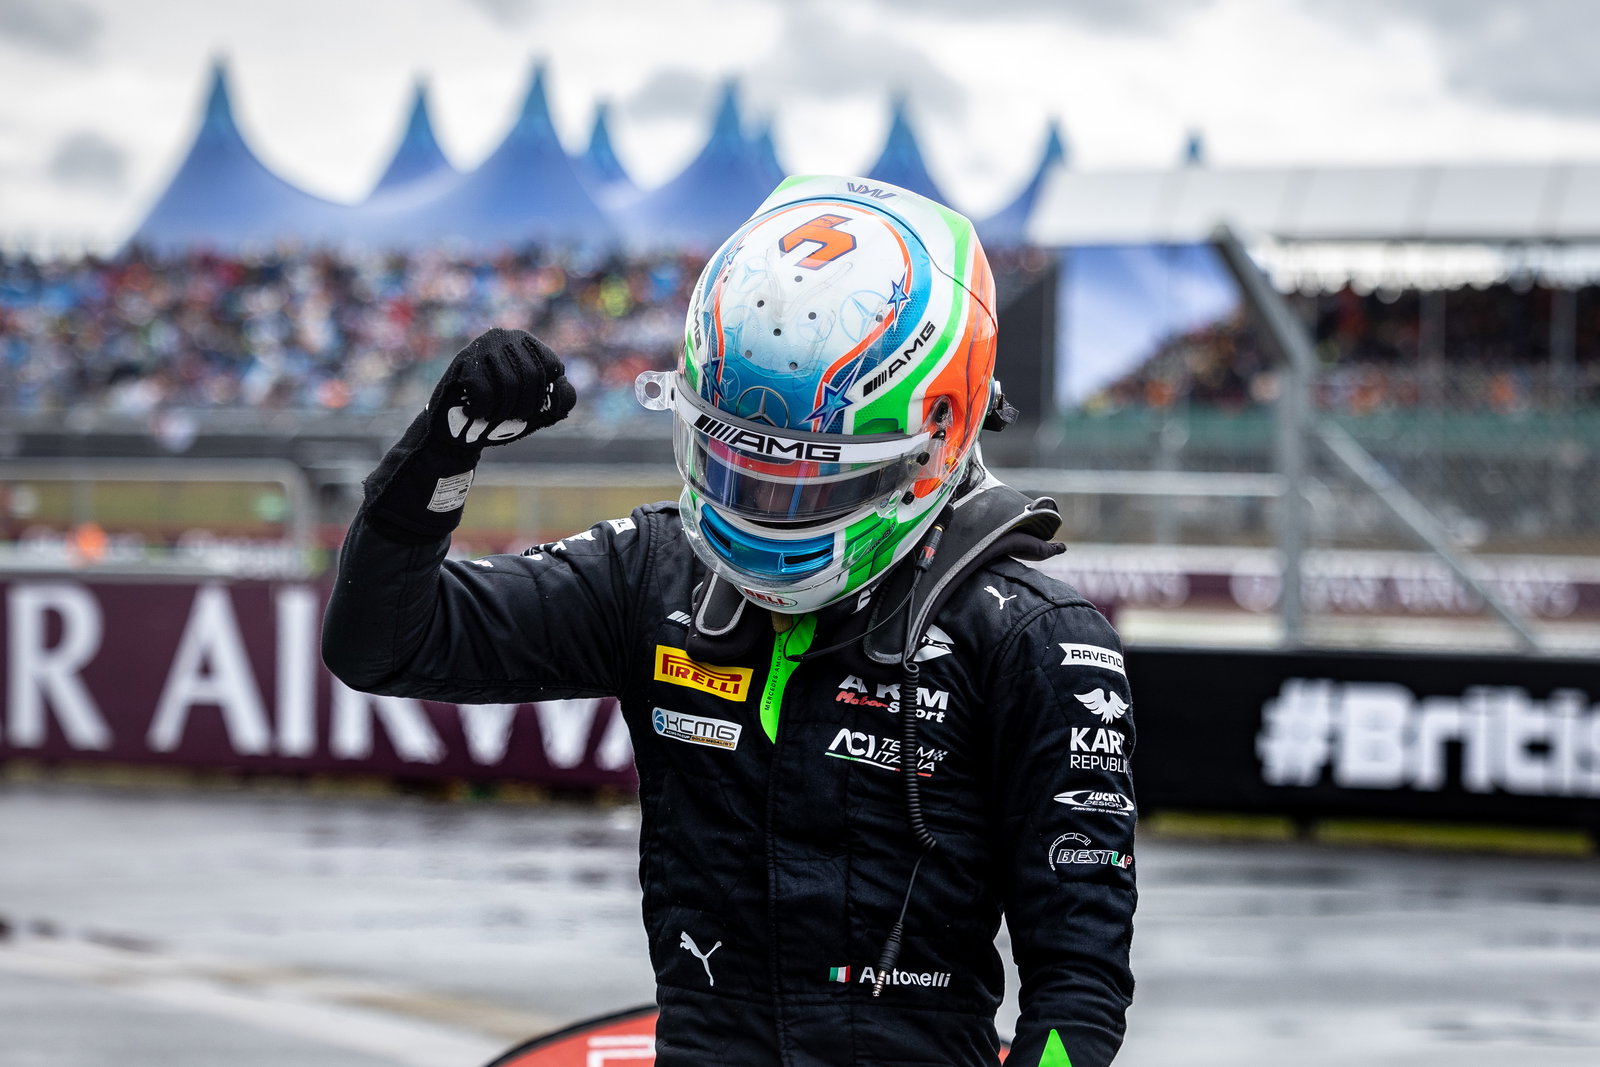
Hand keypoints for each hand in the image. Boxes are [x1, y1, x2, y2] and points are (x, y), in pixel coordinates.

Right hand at [428, 328, 575, 447]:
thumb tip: (560, 387)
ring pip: (509, 385)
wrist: (456, 430)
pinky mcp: (463, 361)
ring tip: (490, 415)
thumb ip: (561, 399)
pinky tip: (473, 411)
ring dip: (502, 411)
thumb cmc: (502, 415)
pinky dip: (482, 411)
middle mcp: (507, 337)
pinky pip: (485, 392)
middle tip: (508, 417)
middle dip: (524, 407)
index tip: (529, 409)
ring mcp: (483, 346)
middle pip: (533, 376)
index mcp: (529, 344)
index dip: (544, 396)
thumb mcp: (539, 410)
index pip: (553, 366)